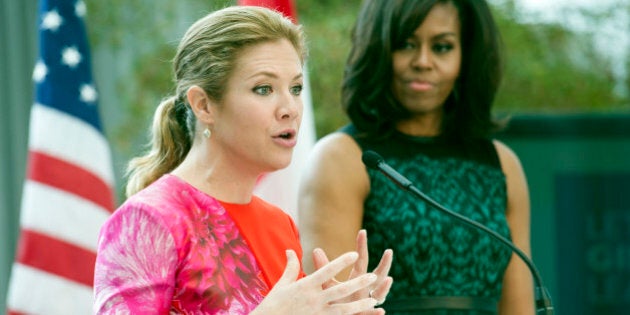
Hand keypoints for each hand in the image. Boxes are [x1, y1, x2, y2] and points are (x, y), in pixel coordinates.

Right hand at [252, 249, 378, 314]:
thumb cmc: (274, 303)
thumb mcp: (282, 284)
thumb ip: (291, 267)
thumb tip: (290, 250)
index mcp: (305, 286)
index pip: (326, 271)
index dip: (341, 262)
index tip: (354, 254)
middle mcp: (313, 299)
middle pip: (340, 291)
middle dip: (358, 283)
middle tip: (373, 276)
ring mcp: (317, 314)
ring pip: (343, 309)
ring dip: (360, 305)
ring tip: (374, 300)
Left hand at [313, 230, 393, 313]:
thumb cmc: (333, 299)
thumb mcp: (327, 282)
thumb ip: (324, 268)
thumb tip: (316, 250)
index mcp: (358, 279)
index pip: (361, 260)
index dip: (362, 247)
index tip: (362, 231)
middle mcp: (365, 290)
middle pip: (377, 276)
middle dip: (384, 264)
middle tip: (389, 251)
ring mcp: (366, 302)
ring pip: (379, 295)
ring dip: (384, 288)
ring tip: (388, 279)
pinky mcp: (362, 314)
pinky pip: (370, 314)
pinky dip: (376, 313)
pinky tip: (382, 310)